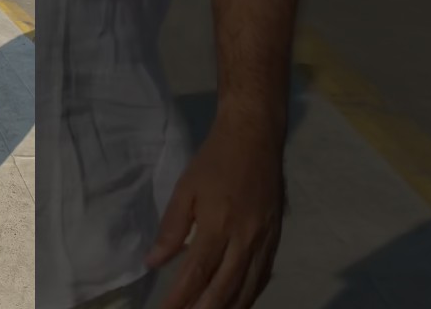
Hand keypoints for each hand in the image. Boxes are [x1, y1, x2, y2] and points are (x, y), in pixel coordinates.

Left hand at [147, 117, 285, 308]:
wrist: (255, 138)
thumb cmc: (215, 161)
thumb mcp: (185, 189)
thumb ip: (172, 228)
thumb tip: (154, 262)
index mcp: (219, 226)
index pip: (197, 273)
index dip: (180, 299)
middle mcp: (246, 239)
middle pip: (224, 289)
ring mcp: (265, 241)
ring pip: (247, 289)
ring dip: (228, 308)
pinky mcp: (276, 239)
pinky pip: (263, 277)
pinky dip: (249, 295)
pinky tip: (236, 302)